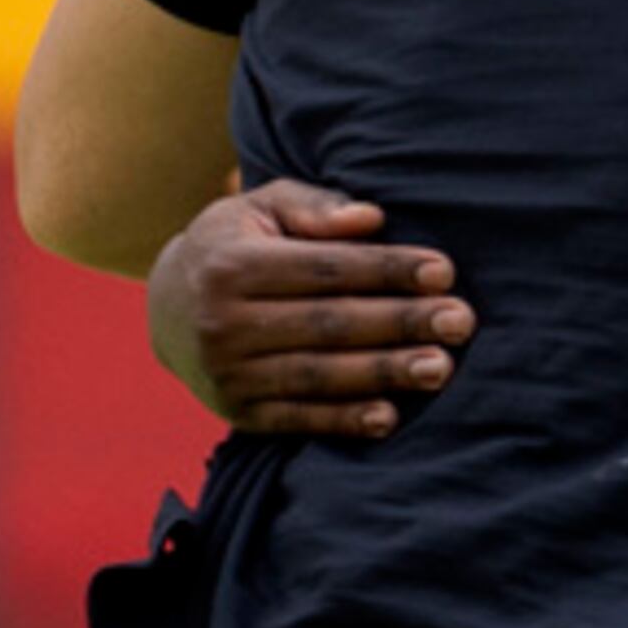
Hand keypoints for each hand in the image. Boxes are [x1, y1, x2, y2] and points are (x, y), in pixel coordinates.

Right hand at [146, 181, 475, 442]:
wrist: (167, 311)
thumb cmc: (234, 247)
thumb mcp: (259, 209)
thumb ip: (312, 207)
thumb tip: (371, 219)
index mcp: (233, 265)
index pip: (326, 268)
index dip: (387, 269)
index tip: (443, 271)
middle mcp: (224, 322)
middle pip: (330, 323)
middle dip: (401, 322)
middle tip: (460, 322)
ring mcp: (230, 373)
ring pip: (321, 374)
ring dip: (385, 373)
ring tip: (441, 367)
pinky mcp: (238, 413)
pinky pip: (300, 418)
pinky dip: (346, 421)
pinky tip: (391, 415)